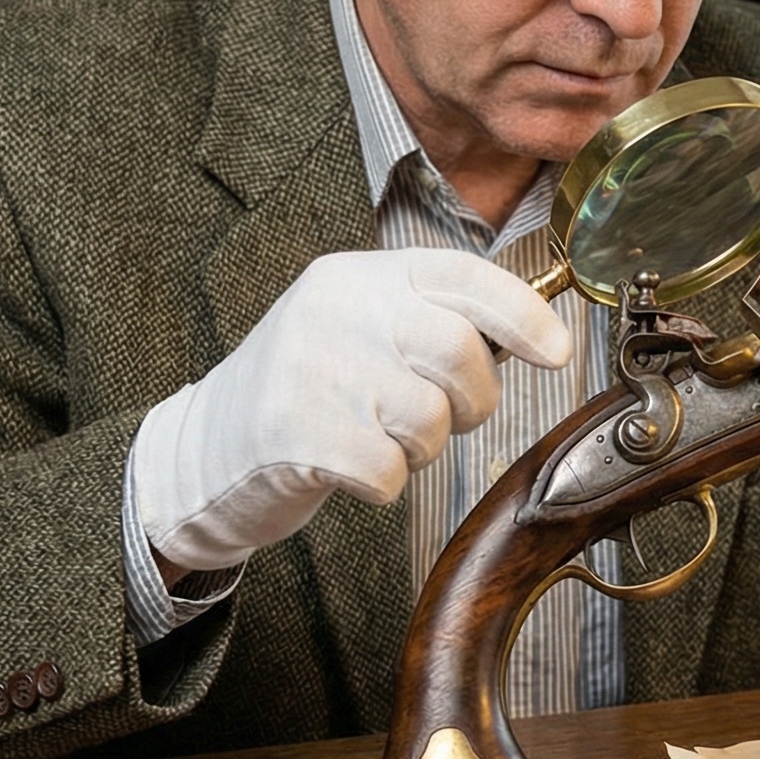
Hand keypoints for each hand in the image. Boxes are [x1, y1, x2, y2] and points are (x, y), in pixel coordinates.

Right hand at [130, 248, 572, 572]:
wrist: (203, 450)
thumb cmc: (308, 394)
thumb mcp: (361, 330)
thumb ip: (432, 320)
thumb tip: (532, 334)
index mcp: (358, 275)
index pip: (462, 275)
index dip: (522, 314)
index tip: (555, 353)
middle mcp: (333, 307)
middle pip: (457, 349)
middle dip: (472, 399)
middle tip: (447, 417)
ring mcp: (308, 366)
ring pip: (427, 417)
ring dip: (420, 448)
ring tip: (378, 439)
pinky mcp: (289, 431)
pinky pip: (387, 469)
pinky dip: (383, 483)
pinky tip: (349, 470)